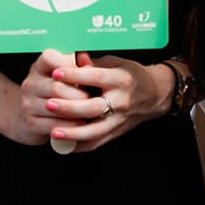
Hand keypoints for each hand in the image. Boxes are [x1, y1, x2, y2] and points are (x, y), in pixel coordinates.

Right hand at [14, 50, 90, 145]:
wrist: (35, 116)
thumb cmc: (59, 91)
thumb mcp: (67, 76)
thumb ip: (78, 67)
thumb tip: (86, 59)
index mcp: (40, 66)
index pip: (49, 58)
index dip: (68, 68)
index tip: (84, 76)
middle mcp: (30, 83)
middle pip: (57, 87)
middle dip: (79, 95)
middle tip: (95, 100)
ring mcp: (28, 103)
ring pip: (56, 107)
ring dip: (77, 112)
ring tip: (91, 113)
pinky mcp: (30, 122)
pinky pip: (53, 124)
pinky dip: (70, 126)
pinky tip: (81, 124)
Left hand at [40, 51, 173, 152]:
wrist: (154, 95)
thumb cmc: (132, 75)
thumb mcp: (117, 62)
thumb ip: (94, 63)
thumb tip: (73, 59)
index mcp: (121, 79)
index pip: (96, 77)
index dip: (75, 75)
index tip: (55, 73)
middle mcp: (121, 101)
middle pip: (93, 107)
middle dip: (70, 107)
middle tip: (49, 104)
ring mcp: (119, 119)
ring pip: (95, 131)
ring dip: (72, 133)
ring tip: (53, 131)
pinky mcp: (117, 132)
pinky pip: (96, 143)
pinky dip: (79, 145)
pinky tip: (63, 144)